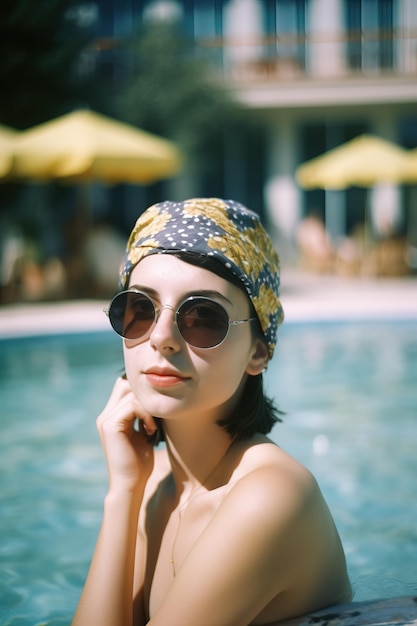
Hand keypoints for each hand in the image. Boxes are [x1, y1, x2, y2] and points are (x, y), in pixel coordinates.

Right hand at [96, 376, 157, 492]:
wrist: (130, 484)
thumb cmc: (140, 463)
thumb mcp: (142, 433)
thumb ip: (142, 416)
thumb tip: (156, 400)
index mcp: (111, 417)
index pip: (123, 388)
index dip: (142, 394)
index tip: (156, 412)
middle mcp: (105, 415)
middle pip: (125, 385)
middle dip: (144, 398)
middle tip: (156, 416)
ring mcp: (105, 419)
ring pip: (130, 395)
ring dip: (148, 408)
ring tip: (153, 427)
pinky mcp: (110, 425)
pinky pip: (131, 405)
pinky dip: (145, 415)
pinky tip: (150, 430)